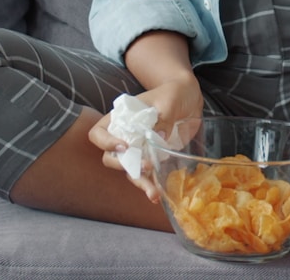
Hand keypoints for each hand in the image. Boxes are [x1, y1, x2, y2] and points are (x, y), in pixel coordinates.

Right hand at [89, 75, 203, 202]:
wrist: (189, 100)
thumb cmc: (174, 93)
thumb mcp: (169, 100)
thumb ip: (163, 116)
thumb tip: (158, 137)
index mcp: (121, 118)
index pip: (99, 132)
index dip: (106, 142)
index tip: (124, 147)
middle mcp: (125, 136)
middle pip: (111, 158)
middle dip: (125, 167)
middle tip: (146, 167)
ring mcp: (138, 149)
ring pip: (129, 171)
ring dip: (140, 183)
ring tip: (154, 194)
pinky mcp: (153, 159)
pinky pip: (147, 176)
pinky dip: (151, 185)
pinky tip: (157, 195)